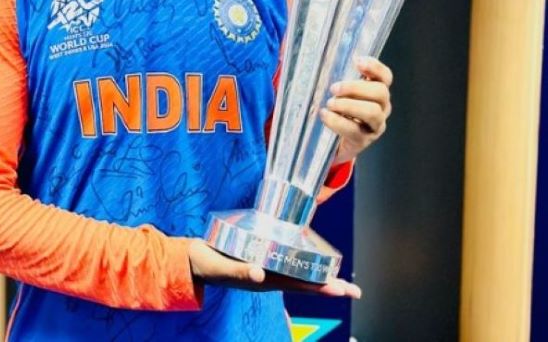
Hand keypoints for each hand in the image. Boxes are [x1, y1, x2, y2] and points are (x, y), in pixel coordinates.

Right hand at [188, 240, 360, 297]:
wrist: (193, 260)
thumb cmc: (207, 263)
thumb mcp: (221, 268)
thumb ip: (240, 271)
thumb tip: (261, 274)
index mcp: (264, 280)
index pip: (299, 284)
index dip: (321, 286)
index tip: (342, 289)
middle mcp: (269, 276)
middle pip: (304, 282)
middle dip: (328, 285)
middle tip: (354, 290)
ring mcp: (265, 269)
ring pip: (297, 273)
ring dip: (318, 275)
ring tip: (338, 280)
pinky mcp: (259, 257)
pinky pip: (285, 262)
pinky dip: (301, 262)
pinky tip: (309, 259)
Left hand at [321, 55, 392, 164]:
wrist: (332, 142)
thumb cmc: (336, 110)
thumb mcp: (340, 93)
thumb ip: (341, 81)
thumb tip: (326, 65)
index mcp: (377, 92)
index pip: (385, 77)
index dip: (375, 67)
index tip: (356, 61)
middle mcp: (382, 107)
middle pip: (380, 92)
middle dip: (356, 88)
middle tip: (333, 88)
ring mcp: (376, 125)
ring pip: (373, 112)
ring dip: (349, 105)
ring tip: (330, 104)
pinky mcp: (364, 140)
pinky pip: (356, 130)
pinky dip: (338, 122)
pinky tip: (325, 115)